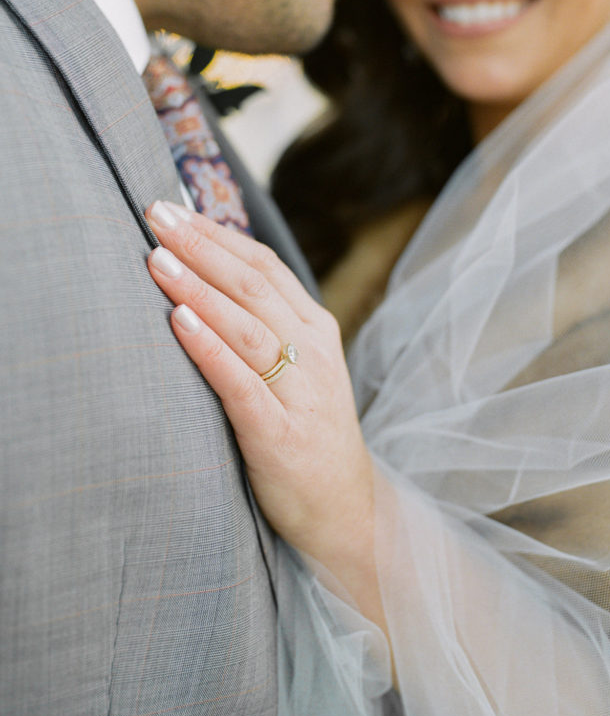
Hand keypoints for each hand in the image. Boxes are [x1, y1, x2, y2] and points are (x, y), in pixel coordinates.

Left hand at [144, 200, 374, 567]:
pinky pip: (240, 382)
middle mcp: (312, 351)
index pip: (264, 265)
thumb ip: (264, 326)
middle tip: (155, 213)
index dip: (218, 233)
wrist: (347, 509)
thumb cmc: (308, 432)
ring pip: (245, 325)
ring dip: (198, 287)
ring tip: (157, 257)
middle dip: (201, 245)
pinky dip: (208, 347)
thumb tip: (205, 280)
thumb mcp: (299, 369)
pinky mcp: (280, 434)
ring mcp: (299, 392)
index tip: (173, 207)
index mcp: (315, 329)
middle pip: (252, 285)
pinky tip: (178, 320)